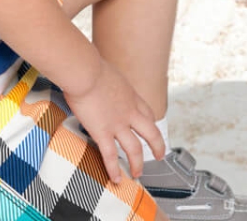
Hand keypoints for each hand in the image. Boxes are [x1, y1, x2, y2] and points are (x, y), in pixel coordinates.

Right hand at [63, 57, 164, 183]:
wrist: (86, 71)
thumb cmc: (91, 67)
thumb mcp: (108, 73)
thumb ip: (109, 83)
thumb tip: (101, 80)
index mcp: (131, 95)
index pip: (147, 113)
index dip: (152, 124)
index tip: (152, 131)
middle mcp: (129, 111)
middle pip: (151, 131)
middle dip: (157, 146)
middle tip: (160, 155)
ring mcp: (118, 123)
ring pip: (135, 148)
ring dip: (137, 163)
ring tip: (137, 174)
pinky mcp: (103, 132)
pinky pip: (111, 155)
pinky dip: (114, 169)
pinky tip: (116, 179)